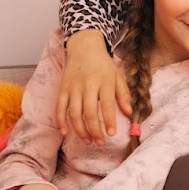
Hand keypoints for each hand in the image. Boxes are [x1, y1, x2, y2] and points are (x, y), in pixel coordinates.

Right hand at [58, 30, 130, 144]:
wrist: (84, 47)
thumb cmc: (103, 64)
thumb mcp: (117, 76)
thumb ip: (124, 94)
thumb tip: (129, 112)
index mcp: (104, 81)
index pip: (106, 104)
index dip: (108, 120)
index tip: (111, 134)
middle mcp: (88, 84)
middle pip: (89, 112)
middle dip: (94, 130)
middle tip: (100, 142)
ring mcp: (73, 87)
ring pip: (74, 112)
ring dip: (80, 130)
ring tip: (88, 141)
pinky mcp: (62, 88)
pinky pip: (59, 107)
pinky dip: (60, 121)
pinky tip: (65, 132)